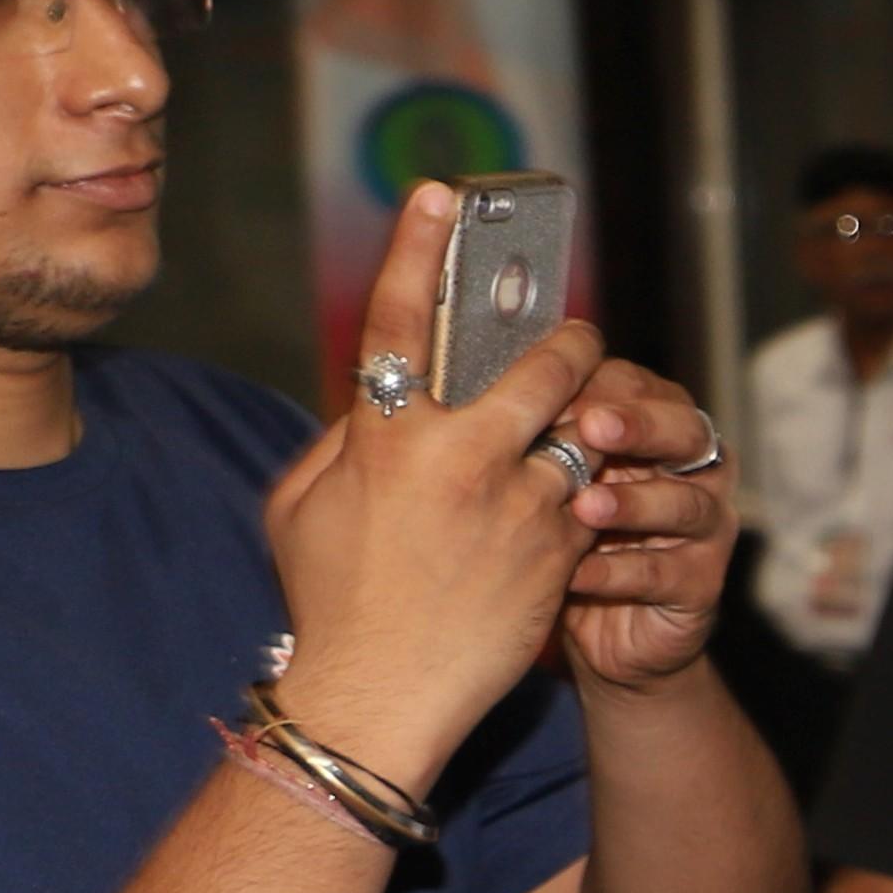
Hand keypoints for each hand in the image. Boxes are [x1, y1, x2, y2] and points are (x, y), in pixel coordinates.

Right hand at [261, 181, 616, 793]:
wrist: (382, 697)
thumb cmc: (331, 601)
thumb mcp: (303, 507)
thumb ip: (346, 441)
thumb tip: (379, 400)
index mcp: (384, 440)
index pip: (398, 323)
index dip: (416, 250)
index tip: (439, 195)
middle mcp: (458, 460)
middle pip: (535, 364)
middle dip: (563, 344)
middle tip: (570, 338)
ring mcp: (517, 505)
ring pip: (578, 429)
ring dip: (585, 418)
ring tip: (582, 418)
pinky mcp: (560, 549)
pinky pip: (588, 494)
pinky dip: (586, 487)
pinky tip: (576, 496)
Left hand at [543, 348, 737, 690]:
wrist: (599, 628)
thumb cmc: (565, 537)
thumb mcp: (547, 479)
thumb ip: (538, 436)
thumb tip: (483, 390)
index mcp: (656, 430)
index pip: (644, 388)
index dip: (607, 383)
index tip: (558, 384)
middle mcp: (693, 472)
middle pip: (687, 432)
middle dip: (641, 427)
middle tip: (592, 427)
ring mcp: (705, 530)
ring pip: (687, 504)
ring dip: (634, 503)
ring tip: (584, 506)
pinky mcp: (701, 586)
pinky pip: (667, 574)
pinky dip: (620, 572)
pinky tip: (577, 572)